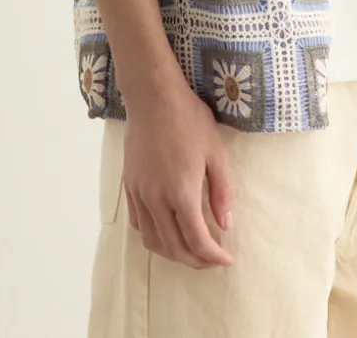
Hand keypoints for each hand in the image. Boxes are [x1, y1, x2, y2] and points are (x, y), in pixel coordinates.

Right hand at [121, 82, 234, 269]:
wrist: (153, 96)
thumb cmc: (189, 119)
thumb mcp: (215, 153)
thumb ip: (221, 192)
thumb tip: (224, 225)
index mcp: (181, 193)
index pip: (197, 241)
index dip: (213, 257)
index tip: (227, 260)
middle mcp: (156, 199)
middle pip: (174, 248)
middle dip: (195, 261)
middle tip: (212, 260)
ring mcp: (139, 193)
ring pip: (152, 241)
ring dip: (173, 253)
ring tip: (191, 249)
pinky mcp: (129, 185)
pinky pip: (138, 223)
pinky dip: (153, 236)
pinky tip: (166, 229)